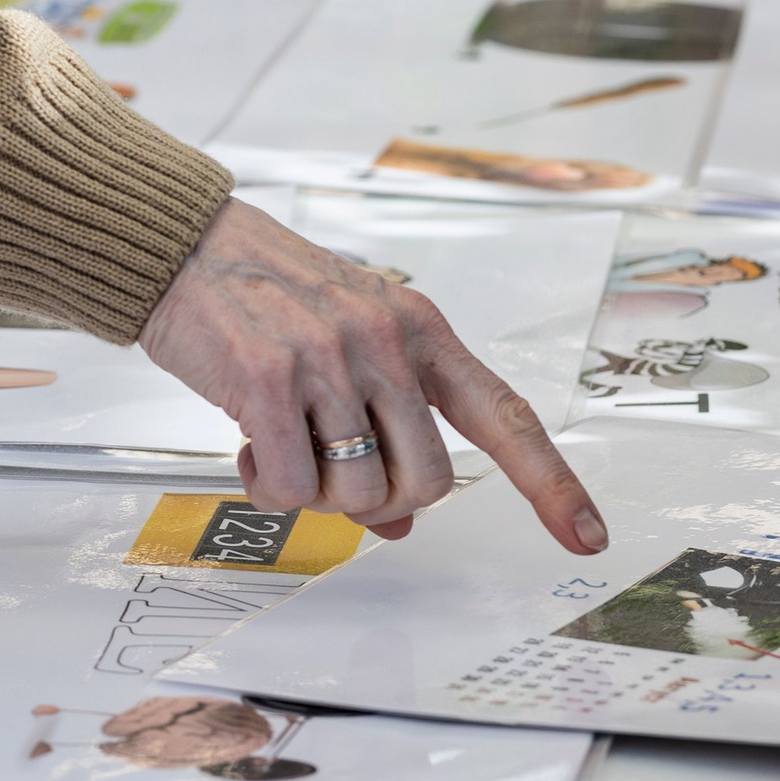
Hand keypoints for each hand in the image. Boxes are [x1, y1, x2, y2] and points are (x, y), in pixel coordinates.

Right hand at [139, 195, 607, 552]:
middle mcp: (385, 340)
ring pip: (359, 496)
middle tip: (335, 467)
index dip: (550, 481)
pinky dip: (270, 487)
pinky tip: (251, 443)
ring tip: (286, 442)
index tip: (588, 535)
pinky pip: (292, 490)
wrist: (191, 245)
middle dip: (384, 500)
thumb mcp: (349, 346)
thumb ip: (389, 426)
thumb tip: (402, 525)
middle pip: (428, 482)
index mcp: (420, 327)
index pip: (503, 413)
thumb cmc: (274, 297)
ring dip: (319, 495)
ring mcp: (327, 357)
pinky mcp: (265, 379)